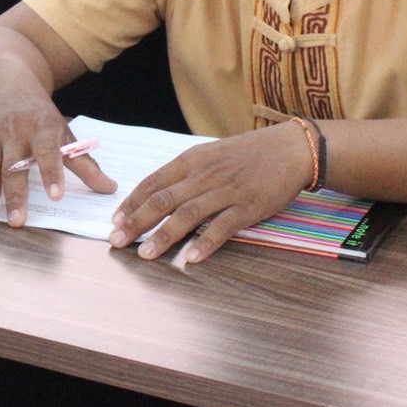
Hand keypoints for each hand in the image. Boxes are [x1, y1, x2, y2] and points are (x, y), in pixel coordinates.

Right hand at [0, 85, 116, 227]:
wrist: (7, 84)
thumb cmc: (40, 115)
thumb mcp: (64, 133)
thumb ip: (84, 164)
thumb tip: (110, 188)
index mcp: (42, 127)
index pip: (47, 152)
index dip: (51, 173)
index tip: (55, 196)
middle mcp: (15, 131)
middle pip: (14, 166)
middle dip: (15, 195)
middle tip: (17, 222)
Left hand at [109, 121, 311, 263]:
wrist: (291, 148)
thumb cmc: (249, 152)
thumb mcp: (212, 153)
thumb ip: (187, 171)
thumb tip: (159, 190)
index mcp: (193, 159)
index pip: (154, 182)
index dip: (132, 203)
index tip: (116, 220)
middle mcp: (205, 174)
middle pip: (164, 199)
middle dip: (137, 222)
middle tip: (117, 241)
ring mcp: (226, 191)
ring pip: (188, 215)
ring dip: (164, 236)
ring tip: (146, 255)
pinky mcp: (248, 207)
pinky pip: (223, 227)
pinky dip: (206, 243)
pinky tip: (191, 258)